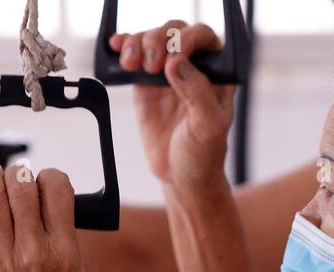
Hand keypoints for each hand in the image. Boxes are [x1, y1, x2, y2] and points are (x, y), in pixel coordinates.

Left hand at [0, 164, 89, 271]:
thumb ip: (66, 242)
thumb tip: (47, 209)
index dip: (51, 176)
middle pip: (22, 189)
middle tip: (17, 175)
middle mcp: (35, 253)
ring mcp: (5, 262)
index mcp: (66, 252)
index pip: (57, 191)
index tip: (46, 181)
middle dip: (19, 173)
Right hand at [109, 22, 236, 191]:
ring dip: (138, 43)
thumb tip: (176, 64)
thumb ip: (198, 93)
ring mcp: (167, 73)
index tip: (174, 55)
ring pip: (152, 40)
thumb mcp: (208, 127)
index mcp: (216, 73)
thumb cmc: (203, 153)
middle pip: (174, 33)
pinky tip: (117, 48)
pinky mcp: (145, 83)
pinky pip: (134, 56)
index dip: (188, 39)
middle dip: (159, 40)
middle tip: (151, 65)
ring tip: (131, 63)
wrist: (181, 176)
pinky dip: (123, 48)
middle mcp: (193, 67)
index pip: (204, 39)